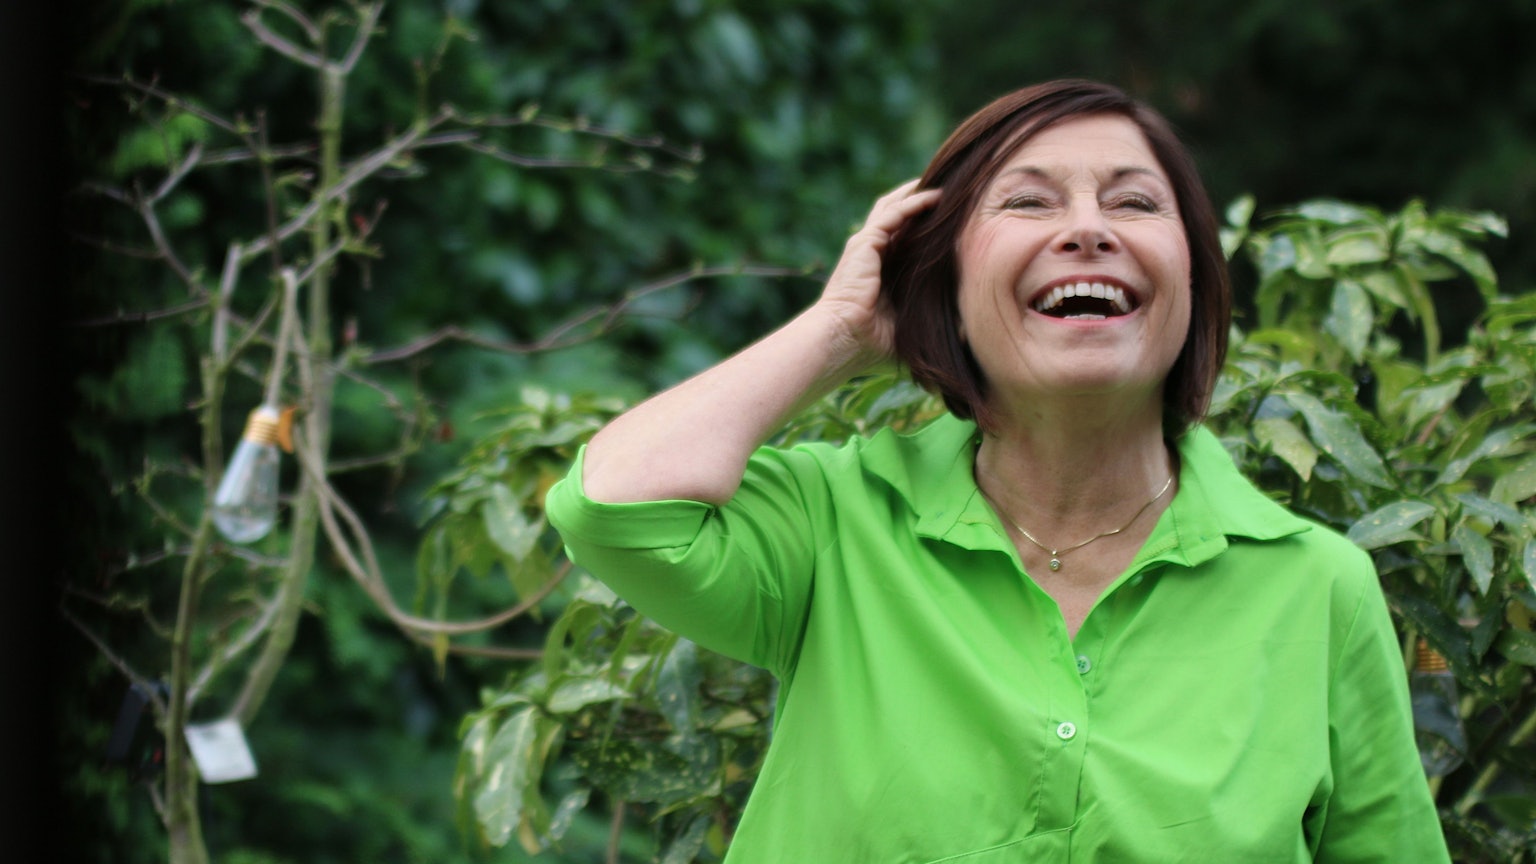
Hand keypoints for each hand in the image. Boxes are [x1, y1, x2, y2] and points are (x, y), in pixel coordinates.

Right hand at [817, 179, 941, 366]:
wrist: (842, 341)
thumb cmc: (871, 344)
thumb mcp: (911, 328)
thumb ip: (935, 323)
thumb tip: (972, 331)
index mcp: (880, 271)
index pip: (904, 237)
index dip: (925, 223)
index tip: (954, 217)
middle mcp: (871, 253)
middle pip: (898, 214)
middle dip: (920, 200)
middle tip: (952, 192)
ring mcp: (866, 246)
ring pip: (894, 206)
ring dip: (917, 193)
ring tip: (946, 184)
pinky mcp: (865, 243)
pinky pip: (892, 214)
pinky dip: (913, 202)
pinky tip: (936, 196)